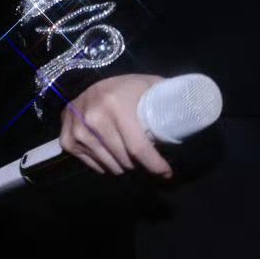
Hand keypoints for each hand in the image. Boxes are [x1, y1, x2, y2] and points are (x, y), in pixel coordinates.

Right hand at [59, 73, 174, 179]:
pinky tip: (113, 154)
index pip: (138, 147)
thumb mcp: (146, 85)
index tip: (167, 174)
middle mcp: (94, 119)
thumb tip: (191, 109)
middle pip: (125, 160)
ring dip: (125, 167)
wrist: (87, 84)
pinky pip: (94, 166)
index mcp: (116, 105)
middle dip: (141, 165)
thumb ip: (166, 96)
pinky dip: (107, 165)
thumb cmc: (123, 87)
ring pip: (110, 166)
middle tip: (148, 160)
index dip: (155, 165)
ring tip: (132, 157)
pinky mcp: (68, 141)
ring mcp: (78, 132)